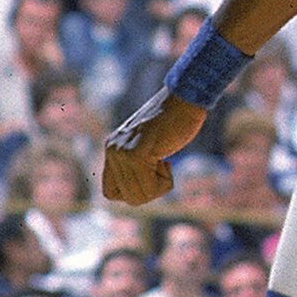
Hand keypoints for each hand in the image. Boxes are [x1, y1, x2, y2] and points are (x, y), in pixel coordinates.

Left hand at [101, 89, 206, 206]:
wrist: (185, 98)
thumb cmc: (175, 121)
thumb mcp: (149, 145)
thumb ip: (137, 163)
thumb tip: (137, 192)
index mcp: (112, 148)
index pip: (111, 192)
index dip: (134, 192)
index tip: (150, 174)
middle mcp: (112, 151)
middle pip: (128, 198)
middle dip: (151, 190)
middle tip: (162, 166)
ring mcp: (122, 152)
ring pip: (138, 196)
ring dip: (159, 187)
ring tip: (164, 162)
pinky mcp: (136, 153)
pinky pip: (150, 187)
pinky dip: (165, 182)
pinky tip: (167, 161)